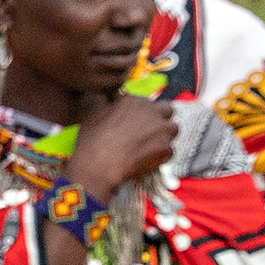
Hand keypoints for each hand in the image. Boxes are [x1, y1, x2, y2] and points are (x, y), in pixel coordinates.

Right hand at [64, 95, 179, 199]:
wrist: (98, 163)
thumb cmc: (92, 140)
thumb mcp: (97, 116)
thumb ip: (113, 109)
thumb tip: (116, 110)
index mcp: (134, 101)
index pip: (149, 103)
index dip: (145, 114)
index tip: (139, 123)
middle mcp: (151, 111)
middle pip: (168, 110)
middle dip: (162, 119)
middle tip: (152, 132)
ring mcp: (161, 129)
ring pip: (173, 130)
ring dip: (165, 137)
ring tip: (151, 148)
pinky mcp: (166, 148)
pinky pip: (169, 151)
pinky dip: (161, 156)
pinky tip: (148, 161)